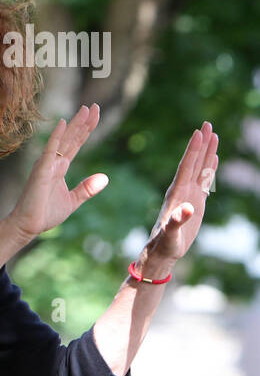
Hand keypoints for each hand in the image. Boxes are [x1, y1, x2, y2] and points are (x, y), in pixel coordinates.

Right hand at [7, 103, 108, 240]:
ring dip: (75, 124)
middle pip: (72, 138)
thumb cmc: (45, 213)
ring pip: (64, 140)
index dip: (86, 129)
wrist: (28, 225)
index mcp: (60, 168)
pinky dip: (57, 136)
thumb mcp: (73, 201)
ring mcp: (47, 164)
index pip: (76, 144)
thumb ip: (87, 188)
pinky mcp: (42, 170)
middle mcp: (53, 162)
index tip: (95, 114)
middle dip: (84, 122)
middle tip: (94, 106)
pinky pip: (51, 150)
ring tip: (86, 109)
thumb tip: (105, 177)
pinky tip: (63, 123)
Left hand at [142, 120, 218, 268]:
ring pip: (200, 168)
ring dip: (207, 151)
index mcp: (175, 194)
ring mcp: (189, 195)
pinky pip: (204, 180)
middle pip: (193, 162)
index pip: (186, 167)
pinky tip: (214, 158)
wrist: (161, 253)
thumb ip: (177, 222)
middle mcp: (181, 190)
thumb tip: (188, 209)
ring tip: (214, 134)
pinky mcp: (195, 202)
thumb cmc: (164, 245)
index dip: (193, 150)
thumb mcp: (171, 235)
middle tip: (208, 123)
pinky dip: (210, 168)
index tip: (199, 132)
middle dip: (201, 143)